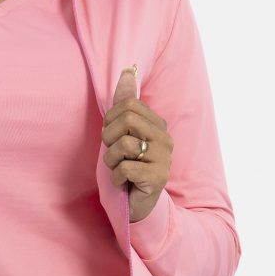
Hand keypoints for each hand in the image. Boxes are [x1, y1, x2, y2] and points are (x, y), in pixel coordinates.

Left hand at [101, 63, 170, 223]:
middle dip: (109, 138)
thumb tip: (127, 69)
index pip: (128, 105)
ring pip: (125, 144)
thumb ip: (125, 102)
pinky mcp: (158, 177)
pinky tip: (124, 183)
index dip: (111, 121)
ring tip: (119, 170)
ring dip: (111, 161)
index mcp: (157, 124)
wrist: (136, 205)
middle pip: (127, 119)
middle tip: (113, 155)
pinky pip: (126, 167)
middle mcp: (165, 138)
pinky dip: (116, 178)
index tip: (112, 138)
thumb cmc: (127, 167)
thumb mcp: (122, 132)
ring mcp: (164, 158)